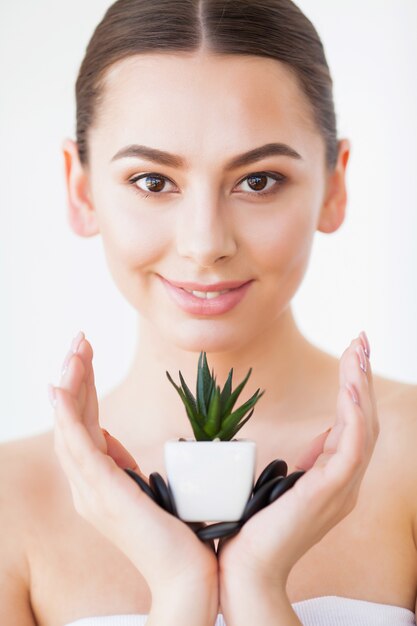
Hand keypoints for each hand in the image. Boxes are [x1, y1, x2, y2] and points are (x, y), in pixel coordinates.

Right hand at [50, 332, 217, 600]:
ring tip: (75, 348)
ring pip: (70, 425)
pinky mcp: (102, 493)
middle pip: (72, 418)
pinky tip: (61, 386)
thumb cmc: (176, 532)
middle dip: (75, 375)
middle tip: (79, 338)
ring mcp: (90, 490)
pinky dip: (66, 413)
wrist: (190, 572)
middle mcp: (86, 484)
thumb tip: (110, 437)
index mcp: (97, 479)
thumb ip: (123, 463)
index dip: (82, 385)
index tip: (87, 352)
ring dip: (70, 383)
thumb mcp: (145, 486)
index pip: (83, 422)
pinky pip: (76, 445)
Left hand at [217, 333, 378, 596]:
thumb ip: (310, 459)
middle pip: (365, 418)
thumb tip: (324, 434)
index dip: (356, 386)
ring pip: (364, 426)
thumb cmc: (257, 525)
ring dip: (361, 386)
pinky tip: (350, 387)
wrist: (244, 567)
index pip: (354, 422)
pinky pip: (353, 446)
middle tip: (360, 340)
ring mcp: (342, 487)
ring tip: (357, 352)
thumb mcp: (288, 480)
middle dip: (362, 376)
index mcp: (336, 476)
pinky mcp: (331, 492)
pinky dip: (355, 414)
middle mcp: (346, 480)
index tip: (352, 353)